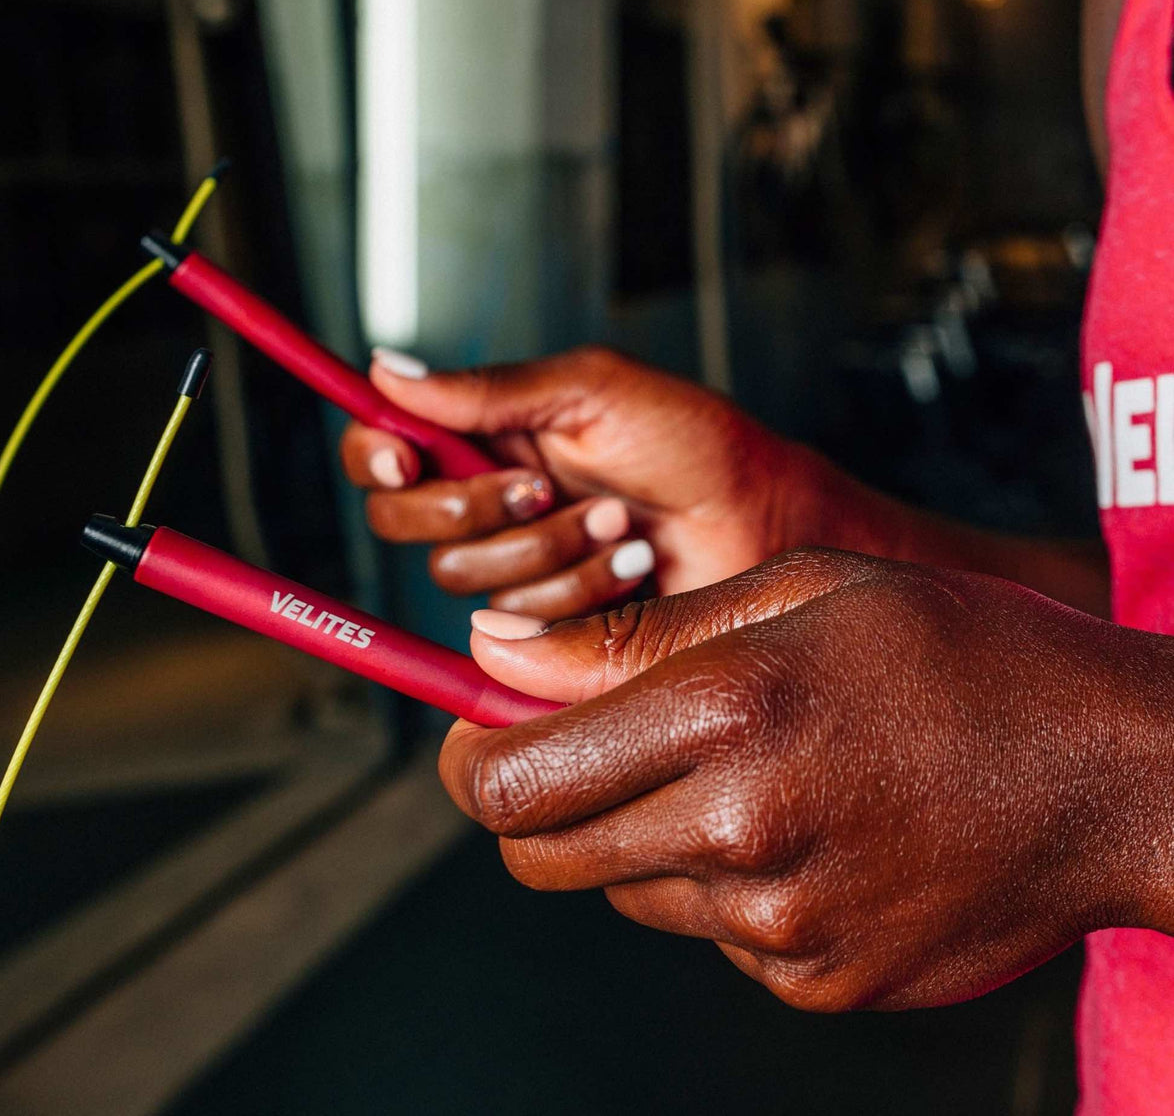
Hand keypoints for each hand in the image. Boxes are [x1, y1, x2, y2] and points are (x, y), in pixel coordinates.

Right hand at [341, 345, 861, 619]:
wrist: (760, 522)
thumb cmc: (692, 444)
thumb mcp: (591, 392)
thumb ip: (489, 389)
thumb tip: (386, 368)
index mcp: (489, 435)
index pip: (386, 446)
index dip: (376, 455)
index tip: (404, 460)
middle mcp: (490, 500)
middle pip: (404, 521)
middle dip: (475, 508)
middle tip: (546, 487)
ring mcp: (518, 564)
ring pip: (464, 577)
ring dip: (550, 547)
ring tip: (620, 521)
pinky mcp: (549, 622)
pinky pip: (520, 621)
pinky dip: (582, 588)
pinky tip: (631, 564)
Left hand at [439, 551, 1173, 1011]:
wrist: (1114, 774)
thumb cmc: (959, 653)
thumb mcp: (799, 592)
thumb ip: (634, 637)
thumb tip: (497, 656)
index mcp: (725, 715)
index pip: (512, 778)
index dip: (467, 757)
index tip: (471, 733)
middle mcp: (739, 834)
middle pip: (544, 852)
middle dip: (536, 802)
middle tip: (591, 747)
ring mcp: (779, 927)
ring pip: (627, 890)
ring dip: (640, 834)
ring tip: (742, 771)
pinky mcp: (817, 983)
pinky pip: (713, 935)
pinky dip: (722, 884)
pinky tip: (804, 828)